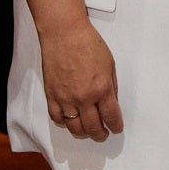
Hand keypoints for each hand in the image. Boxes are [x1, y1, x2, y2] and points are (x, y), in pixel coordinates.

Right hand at [39, 19, 124, 141]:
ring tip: (88, 133)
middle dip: (100, 134)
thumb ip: (111, 85)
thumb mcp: (110, 64)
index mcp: (102, 89)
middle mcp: (84, 98)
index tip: (116, 129)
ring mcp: (66, 99)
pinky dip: (64, 124)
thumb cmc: (88, 43)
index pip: (111, 116)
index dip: (115, 126)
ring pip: (74, 128)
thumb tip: (111, 102)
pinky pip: (57, 119)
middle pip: (93, 127)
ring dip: (83, 134)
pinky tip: (70, 123)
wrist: (64, 34)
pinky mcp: (52, 96)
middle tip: (103, 135)